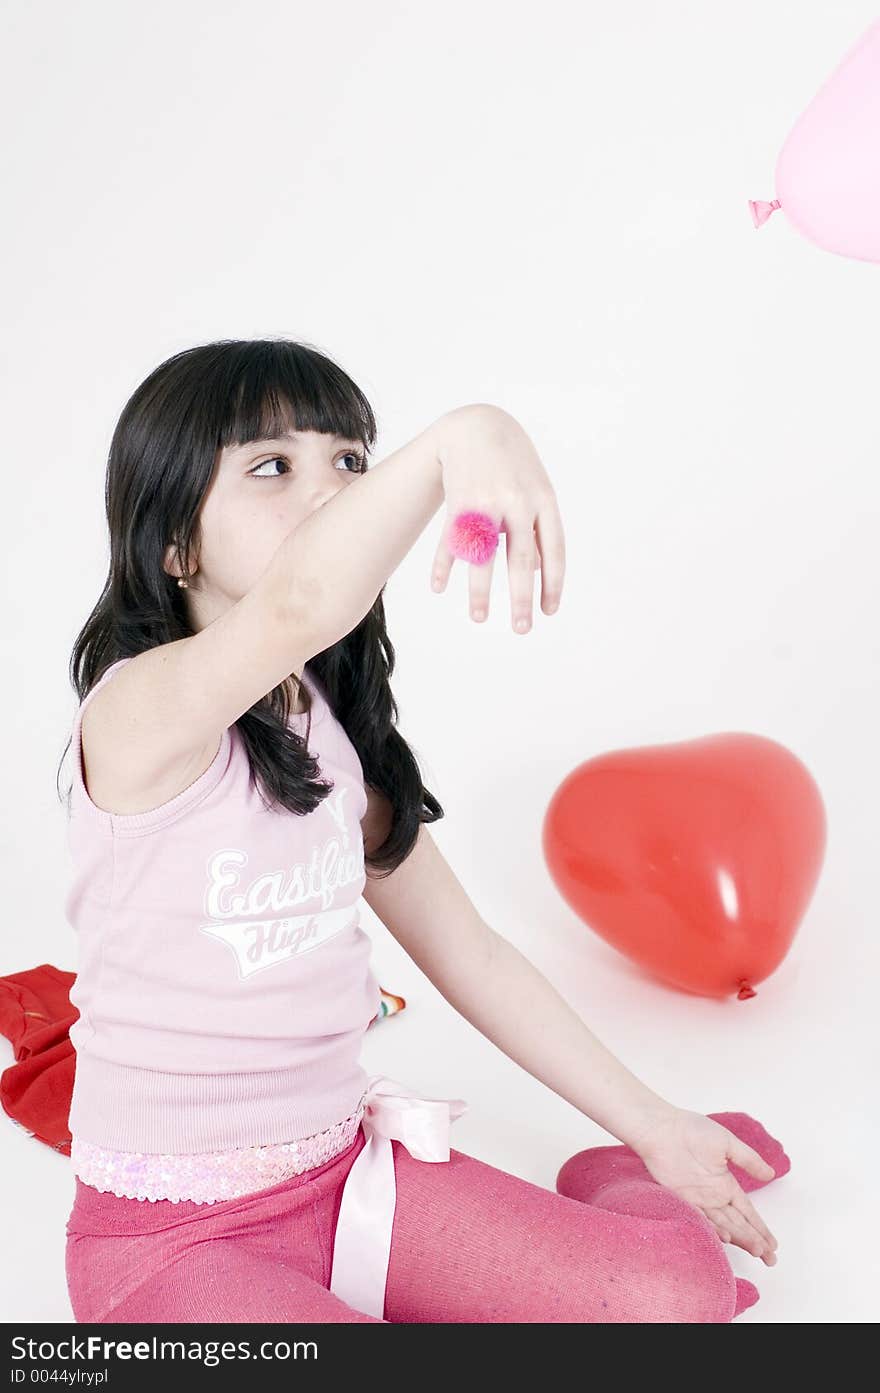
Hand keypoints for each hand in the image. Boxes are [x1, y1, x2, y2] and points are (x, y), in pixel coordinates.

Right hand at [430, 404, 564, 634]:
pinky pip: (451, 540)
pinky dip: (444, 565)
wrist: (478, 426)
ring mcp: (487, 501)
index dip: (552, 584)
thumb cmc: (514, 466)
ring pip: (484, 555)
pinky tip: (439, 588)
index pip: (554, 551)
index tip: (547, 612)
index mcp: (544, 501)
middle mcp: (518, 502)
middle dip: (522, 598)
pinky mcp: (459, 500)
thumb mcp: (537, 489)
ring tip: (480, 619)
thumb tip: (539, 572)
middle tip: (522, 629)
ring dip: (481, 591)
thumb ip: (539, 528)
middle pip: (522, 559)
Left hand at [628, 1107, 779, 1265]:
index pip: (747, 1212)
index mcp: (725, 1183)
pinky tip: (726, 1239)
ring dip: (740, 1238)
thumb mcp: (727, 1143)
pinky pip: (699, 1218)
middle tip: (770, 1259)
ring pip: (724, 1225)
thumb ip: (748, 1159)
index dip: (760, 1228)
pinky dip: (712, 1229)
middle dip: (755, 1240)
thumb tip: (771, 1174)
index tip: (773, 1245)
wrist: (661, 1128)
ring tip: (756, 1251)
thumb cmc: (692, 1130)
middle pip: (739, 1223)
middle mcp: (713, 1195)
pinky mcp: (681, 1199)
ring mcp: (697, 1199)